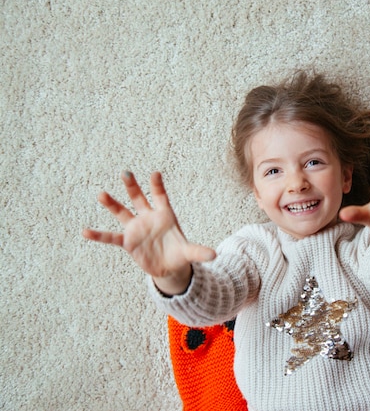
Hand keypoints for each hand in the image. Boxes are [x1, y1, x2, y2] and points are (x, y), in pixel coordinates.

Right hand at [83, 172, 215, 294]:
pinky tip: (85, 231)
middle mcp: (148, 218)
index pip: (160, 197)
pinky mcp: (128, 242)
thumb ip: (199, 252)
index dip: (157, 186)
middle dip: (132, 186)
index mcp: (165, 215)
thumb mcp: (190, 253)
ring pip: (122, 213)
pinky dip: (99, 235)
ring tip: (101, 194)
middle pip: (139, 199)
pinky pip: (111, 237)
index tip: (155, 174)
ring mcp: (136, 228)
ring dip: (112, 204)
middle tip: (126, 173)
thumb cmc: (179, 254)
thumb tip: (215, 255)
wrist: (168, 266)